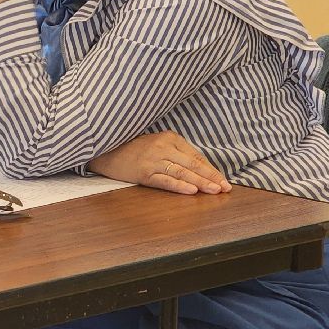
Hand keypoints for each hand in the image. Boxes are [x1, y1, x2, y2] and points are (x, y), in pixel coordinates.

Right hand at [89, 131, 230, 195]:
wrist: (103, 150)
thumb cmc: (131, 148)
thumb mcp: (155, 143)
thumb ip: (175, 152)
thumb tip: (198, 170)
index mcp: (169, 137)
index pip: (196, 156)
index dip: (211, 169)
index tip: (223, 180)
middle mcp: (162, 146)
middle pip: (192, 164)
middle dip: (211, 177)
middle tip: (225, 188)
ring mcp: (152, 159)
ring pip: (182, 172)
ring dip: (201, 182)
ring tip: (215, 191)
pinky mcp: (143, 171)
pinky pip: (165, 180)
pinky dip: (179, 185)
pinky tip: (191, 190)